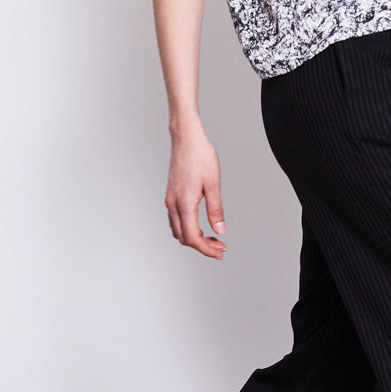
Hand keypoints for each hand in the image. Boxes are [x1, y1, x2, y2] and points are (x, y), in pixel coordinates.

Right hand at [164, 130, 226, 257]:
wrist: (186, 139)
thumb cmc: (200, 156)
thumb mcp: (213, 184)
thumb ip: (216, 210)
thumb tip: (220, 230)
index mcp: (184, 203)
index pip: (193, 237)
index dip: (206, 249)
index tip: (220, 252)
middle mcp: (173, 204)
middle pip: (184, 238)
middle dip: (202, 247)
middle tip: (220, 247)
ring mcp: (170, 200)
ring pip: (178, 230)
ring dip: (195, 238)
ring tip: (213, 238)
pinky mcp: (171, 195)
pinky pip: (176, 220)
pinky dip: (188, 228)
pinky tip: (201, 226)